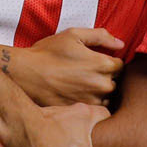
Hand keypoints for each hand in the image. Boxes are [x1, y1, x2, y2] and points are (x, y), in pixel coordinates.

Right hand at [3, 28, 123, 106]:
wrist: (26, 74)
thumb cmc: (48, 52)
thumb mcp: (73, 35)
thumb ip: (101, 36)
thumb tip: (120, 44)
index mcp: (103, 64)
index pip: (120, 65)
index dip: (108, 61)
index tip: (95, 60)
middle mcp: (101, 85)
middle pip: (115, 82)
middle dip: (105, 76)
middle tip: (85, 72)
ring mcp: (92, 100)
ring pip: (106, 97)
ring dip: (98, 91)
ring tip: (80, 83)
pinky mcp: (81, 111)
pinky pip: (94, 108)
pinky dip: (88, 101)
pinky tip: (74, 93)